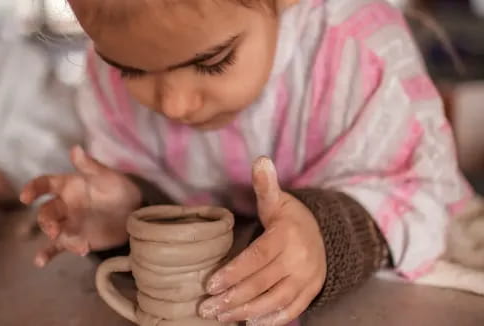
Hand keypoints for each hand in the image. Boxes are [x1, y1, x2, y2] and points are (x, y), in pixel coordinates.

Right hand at [20, 146, 141, 266]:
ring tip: (73, 245)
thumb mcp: (107, 176)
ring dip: (54, 238)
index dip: (33, 189)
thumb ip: (90, 166)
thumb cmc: (119, 189)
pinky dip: (47, 254)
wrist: (134, 212)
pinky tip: (40, 262)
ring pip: (52, 230)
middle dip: (46, 221)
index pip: (44, 185)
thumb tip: (75, 149)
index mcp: (68, 186)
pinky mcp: (75, 239)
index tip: (26, 197)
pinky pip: (57, 247)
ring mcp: (68, 223)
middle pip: (45, 212)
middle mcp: (63, 205)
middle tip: (54, 229)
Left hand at [199, 157, 325, 324]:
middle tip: (207, 307)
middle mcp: (299, 259)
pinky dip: (271, 320)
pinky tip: (249, 324)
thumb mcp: (278, 200)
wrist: (325, 235)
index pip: (258, 258)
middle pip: (263, 283)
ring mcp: (307, 279)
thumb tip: (260, 161)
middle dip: (233, 297)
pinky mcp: (310, 292)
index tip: (210, 284)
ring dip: (246, 312)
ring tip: (221, 317)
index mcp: (287, 236)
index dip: (234, 272)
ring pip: (275, 301)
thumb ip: (266, 185)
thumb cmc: (292, 218)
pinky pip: (291, 310)